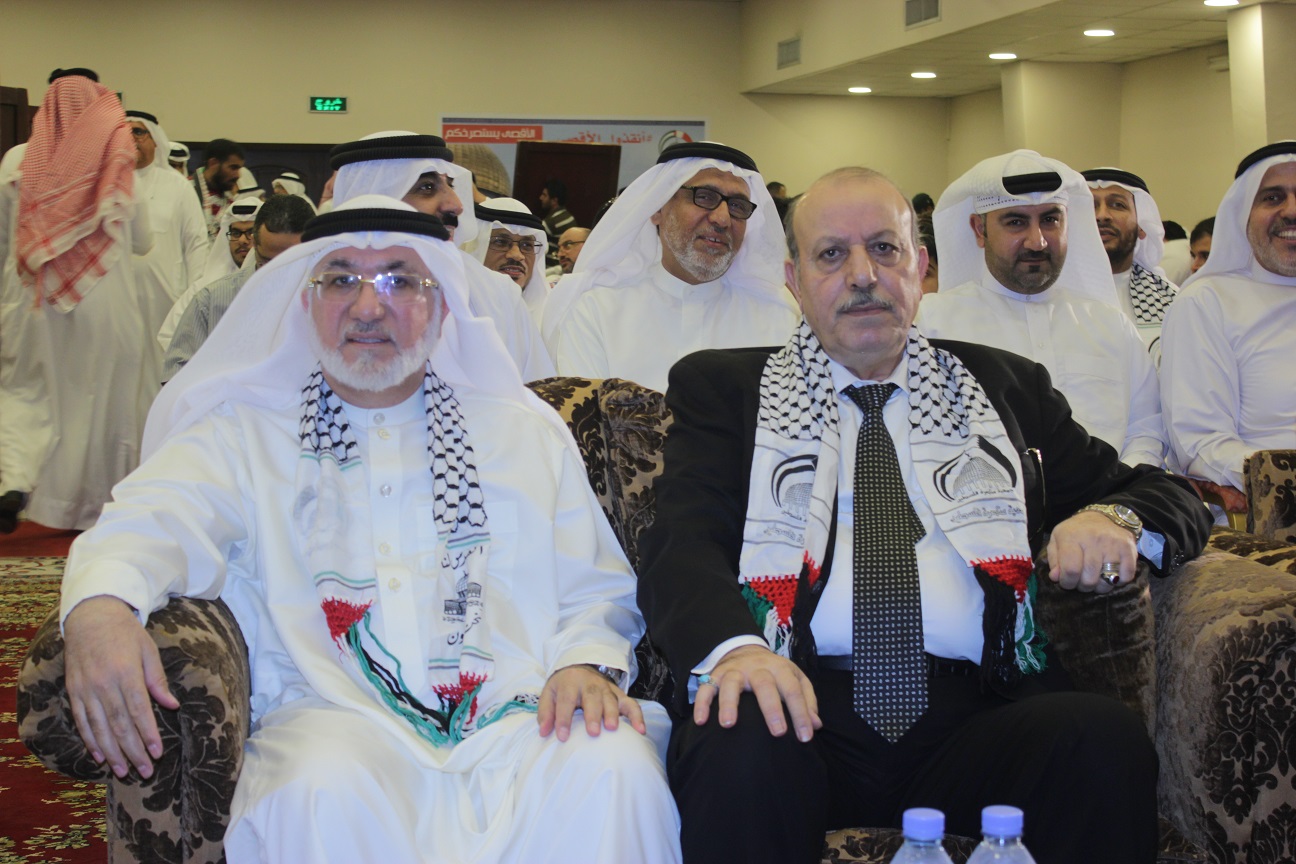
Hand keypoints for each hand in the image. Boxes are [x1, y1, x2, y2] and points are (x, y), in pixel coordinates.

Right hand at [63, 596, 178, 778]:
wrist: (90, 616)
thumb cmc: (126, 634)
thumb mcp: (148, 650)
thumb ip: (158, 680)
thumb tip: (172, 706)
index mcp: (126, 672)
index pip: (138, 711)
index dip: (147, 734)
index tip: (157, 753)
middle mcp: (103, 684)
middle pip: (119, 725)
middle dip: (133, 751)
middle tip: (145, 771)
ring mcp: (85, 689)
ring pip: (99, 728)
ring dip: (112, 753)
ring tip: (123, 771)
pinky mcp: (73, 692)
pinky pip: (82, 721)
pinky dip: (90, 741)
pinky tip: (100, 756)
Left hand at [537, 664, 644, 741]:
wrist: (579, 667)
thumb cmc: (563, 687)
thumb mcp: (549, 694)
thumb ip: (545, 713)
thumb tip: (544, 732)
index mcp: (569, 682)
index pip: (566, 700)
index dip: (563, 719)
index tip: (562, 737)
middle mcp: (590, 684)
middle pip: (592, 697)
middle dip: (593, 715)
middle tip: (593, 732)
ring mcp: (606, 688)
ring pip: (611, 699)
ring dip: (613, 714)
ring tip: (613, 729)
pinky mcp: (619, 694)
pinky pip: (631, 704)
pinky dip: (637, 716)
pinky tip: (640, 730)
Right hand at [694, 644, 820, 741]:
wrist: (743, 648)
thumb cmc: (774, 672)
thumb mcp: (794, 678)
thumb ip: (807, 700)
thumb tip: (816, 725)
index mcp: (780, 668)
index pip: (793, 690)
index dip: (801, 714)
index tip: (805, 738)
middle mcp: (757, 668)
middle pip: (765, 685)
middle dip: (771, 709)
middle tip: (778, 733)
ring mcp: (734, 671)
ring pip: (731, 684)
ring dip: (729, 704)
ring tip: (729, 725)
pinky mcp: (715, 675)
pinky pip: (705, 688)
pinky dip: (702, 703)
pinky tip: (701, 721)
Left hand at [1046, 510, 1138, 593]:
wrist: (1099, 517)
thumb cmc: (1075, 533)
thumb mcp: (1057, 541)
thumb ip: (1054, 561)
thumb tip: (1055, 577)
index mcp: (1071, 537)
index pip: (1071, 570)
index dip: (1068, 583)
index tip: (1067, 581)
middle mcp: (1093, 539)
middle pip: (1089, 579)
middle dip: (1083, 586)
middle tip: (1082, 580)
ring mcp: (1113, 543)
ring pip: (1107, 580)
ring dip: (1100, 586)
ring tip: (1095, 578)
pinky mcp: (1128, 548)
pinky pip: (1127, 575)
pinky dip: (1119, 581)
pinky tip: (1111, 574)